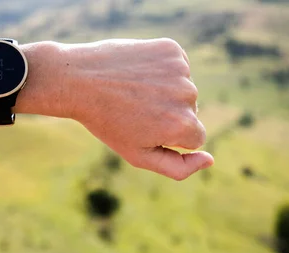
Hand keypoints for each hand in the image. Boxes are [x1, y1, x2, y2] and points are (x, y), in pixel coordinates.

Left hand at [60, 39, 213, 179]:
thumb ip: (178, 168)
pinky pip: (177, 66)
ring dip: (164, 90)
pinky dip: (161, 69)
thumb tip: (210, 160)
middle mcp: (187, 95)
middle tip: (134, 108)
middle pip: (190, 111)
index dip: (168, 135)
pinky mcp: (171, 49)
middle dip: (167, 112)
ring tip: (133, 90)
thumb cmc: (108, 122)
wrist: (78, 80)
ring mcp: (180, 69)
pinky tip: (137, 72)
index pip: (195, 138)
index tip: (143, 127)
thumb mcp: (139, 155)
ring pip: (183, 87)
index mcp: (183, 125)